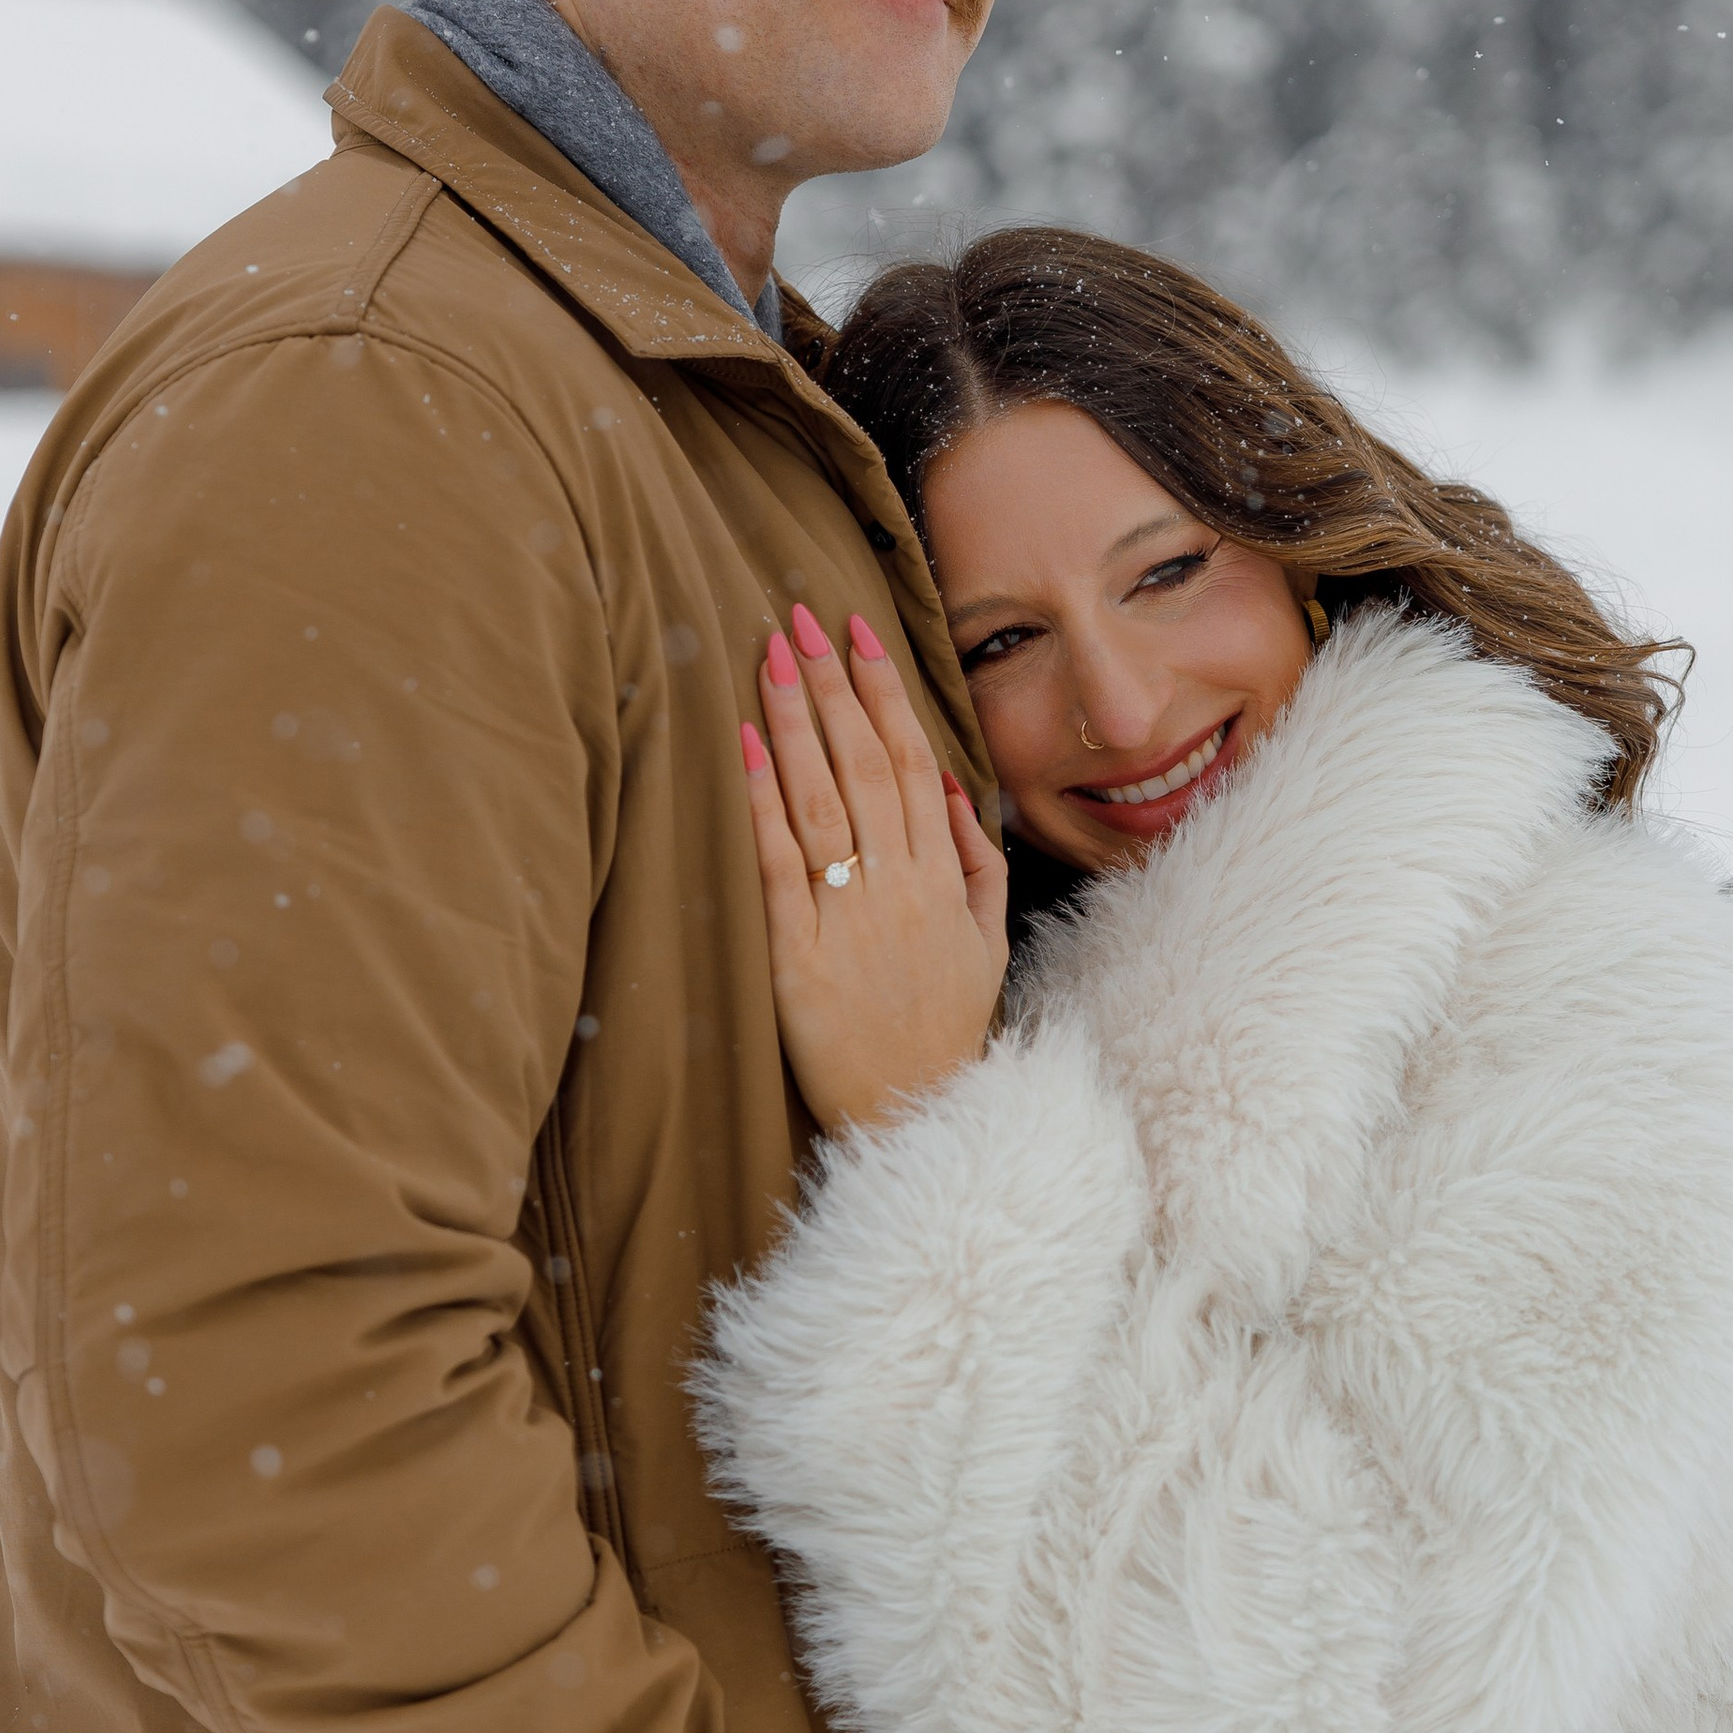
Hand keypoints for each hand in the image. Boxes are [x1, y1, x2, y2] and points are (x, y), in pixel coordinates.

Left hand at [741, 605, 1009, 1136]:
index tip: (859, 635)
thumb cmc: (944, 1027)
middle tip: (802, 618)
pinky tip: (746, 746)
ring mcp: (849, 919)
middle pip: (866, 766)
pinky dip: (764, 802)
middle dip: (835, 686)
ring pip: (823, 801)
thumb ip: (976, 860)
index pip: (912, 763)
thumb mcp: (986, 943)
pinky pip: (781, 865)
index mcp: (944, 879)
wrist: (917, 1115)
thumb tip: (947, 784)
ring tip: (772, 658)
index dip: (884, 694)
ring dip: (797, 723)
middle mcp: (900, 888)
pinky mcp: (799, 957)